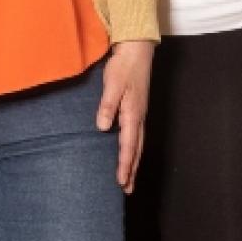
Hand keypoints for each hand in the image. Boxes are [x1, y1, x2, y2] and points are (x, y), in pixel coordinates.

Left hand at [96, 41, 154, 193]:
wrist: (137, 51)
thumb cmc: (124, 66)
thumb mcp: (113, 84)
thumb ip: (107, 105)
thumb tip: (102, 127)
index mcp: (133, 114)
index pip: (128, 145)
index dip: (125, 164)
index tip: (121, 181)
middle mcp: (138, 117)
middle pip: (137, 150)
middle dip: (132, 170)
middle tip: (128, 189)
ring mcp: (138, 114)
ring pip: (138, 144)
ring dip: (134, 162)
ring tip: (129, 179)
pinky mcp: (136, 109)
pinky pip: (136, 136)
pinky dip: (133, 149)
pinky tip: (128, 153)